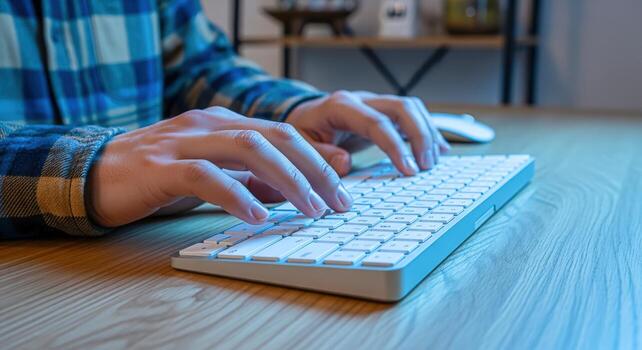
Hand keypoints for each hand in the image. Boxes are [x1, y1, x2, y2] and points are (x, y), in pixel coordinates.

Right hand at [87, 107, 351, 226]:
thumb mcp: (213, 174)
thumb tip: (290, 190)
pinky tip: (258, 214)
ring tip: (312, 208)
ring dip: (287, 179)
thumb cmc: (158, 176)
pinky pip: (206, 176)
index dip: (317, 155)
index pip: (283, 132)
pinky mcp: (162, 167)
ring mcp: (185, 141)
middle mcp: (209, 124)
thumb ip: (248, 178)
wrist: (93, 174)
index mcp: (224, 122)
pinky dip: (236, 194)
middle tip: (339, 200)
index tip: (345, 179)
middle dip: (314, 168)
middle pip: (275, 136)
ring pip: (248, 147)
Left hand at [286, 91, 450, 175]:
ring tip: (432, 162)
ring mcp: (374, 104)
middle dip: (419, 136)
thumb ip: (319, 155)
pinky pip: (411, 115)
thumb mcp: (299, 146)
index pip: (376, 122)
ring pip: (411, 108)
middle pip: (402, 107)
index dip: (396, 146)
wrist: (301, 117)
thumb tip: (345, 162)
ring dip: (426, 133)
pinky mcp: (382, 112)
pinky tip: (438, 150)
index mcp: (340, 106)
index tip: (408, 170)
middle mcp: (361, 100)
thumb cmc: (301, 133)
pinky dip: (427, 131)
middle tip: (425, 166)